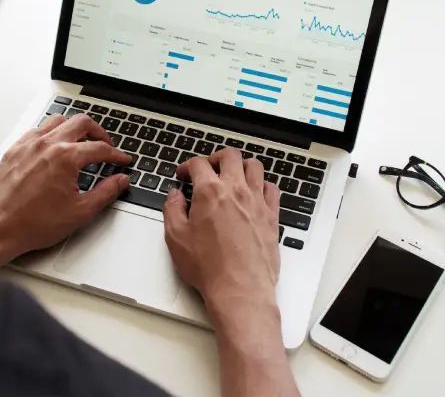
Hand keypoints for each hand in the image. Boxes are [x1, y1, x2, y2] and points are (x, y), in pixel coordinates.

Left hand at [0, 114, 130, 267]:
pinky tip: (53, 146)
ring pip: (58, 121)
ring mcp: (29, 145)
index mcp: (66, 158)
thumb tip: (121, 181)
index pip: (100, 148)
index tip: (121, 160)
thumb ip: (106, 192)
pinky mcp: (14, 150)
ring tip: (81, 140)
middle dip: (99, 132)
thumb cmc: (34, 223)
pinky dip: (50, 134)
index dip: (116, 154)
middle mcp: (48, 145)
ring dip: (74, 128)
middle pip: (82, 123)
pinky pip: (36, 130)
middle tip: (106, 144)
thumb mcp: (81, 211)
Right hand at [163, 148, 280, 318]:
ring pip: (254, 166)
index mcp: (210, 192)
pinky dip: (262, 185)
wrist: (240, 289)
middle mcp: (236, 190)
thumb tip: (174, 196)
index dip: (187, 166)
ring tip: (233, 175)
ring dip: (242, 166)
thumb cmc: (209, 267)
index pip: (199, 164)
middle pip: (230, 156)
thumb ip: (172, 210)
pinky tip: (255, 193)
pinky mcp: (272, 215)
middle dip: (216, 158)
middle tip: (209, 168)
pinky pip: (272, 188)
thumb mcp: (176, 238)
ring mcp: (257, 201)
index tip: (184, 174)